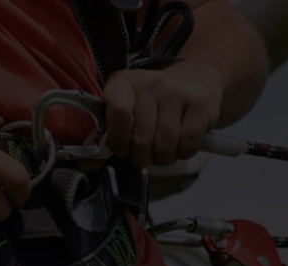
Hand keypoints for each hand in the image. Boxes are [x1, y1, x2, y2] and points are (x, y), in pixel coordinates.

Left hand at [102, 64, 223, 166]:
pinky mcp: (201, 105)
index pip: (118, 113)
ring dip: (162, 156)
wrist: (197, 80)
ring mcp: (178, 93)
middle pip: (141, 140)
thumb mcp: (123, 112)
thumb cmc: (153, 103)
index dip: (118, 141)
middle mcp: (151, 83)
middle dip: (141, 155)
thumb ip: (103, 137)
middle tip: (144, 148)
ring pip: (164, 148)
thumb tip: (86, 163)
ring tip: (162, 144)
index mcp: (124, 83)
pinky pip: (187, 146)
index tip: (120, 147)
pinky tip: (180, 140)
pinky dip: (182, 152)